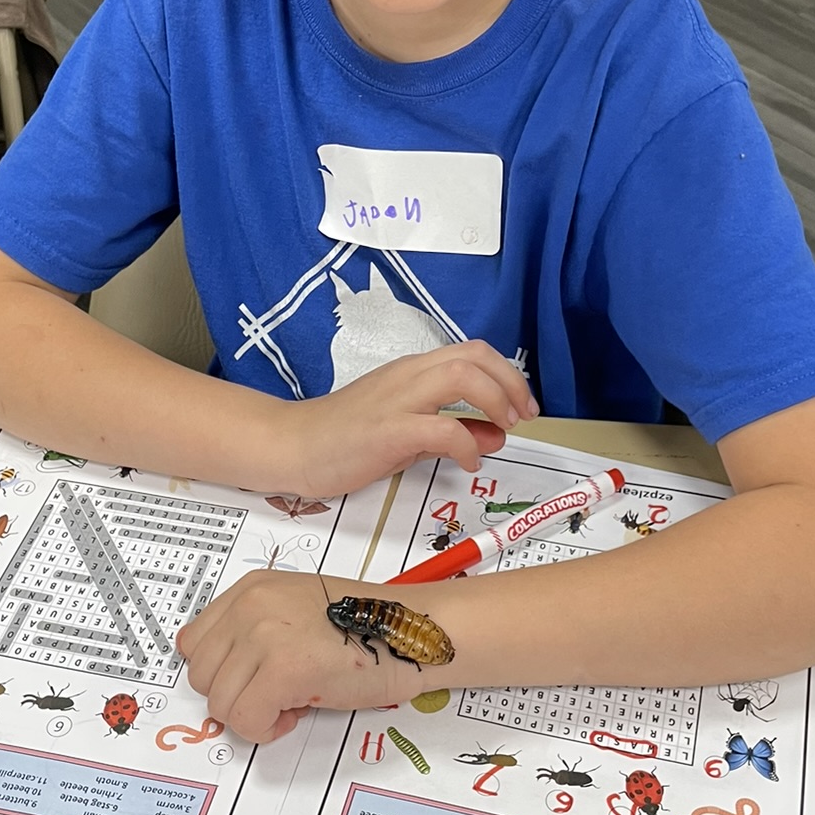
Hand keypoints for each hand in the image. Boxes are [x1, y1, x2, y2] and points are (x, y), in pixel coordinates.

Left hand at [177, 568, 427, 742]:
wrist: (411, 634)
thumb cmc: (365, 628)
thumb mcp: (294, 610)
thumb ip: (254, 630)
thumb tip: (225, 676)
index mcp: (252, 589)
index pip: (194, 644)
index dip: (223, 672)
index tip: (253, 679)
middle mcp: (251, 606)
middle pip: (202, 676)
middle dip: (236, 696)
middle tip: (278, 693)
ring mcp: (264, 636)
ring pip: (220, 703)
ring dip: (253, 714)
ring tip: (293, 700)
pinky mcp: (282, 670)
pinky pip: (245, 721)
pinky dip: (267, 730)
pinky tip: (298, 712)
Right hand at [269, 340, 538, 497]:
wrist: (292, 447)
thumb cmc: (343, 438)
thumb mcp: (408, 432)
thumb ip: (451, 428)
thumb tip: (494, 433)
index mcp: (412, 371)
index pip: (472, 352)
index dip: (507, 375)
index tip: (522, 405)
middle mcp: (408, 376)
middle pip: (475, 356)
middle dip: (511, 384)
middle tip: (522, 416)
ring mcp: (397, 400)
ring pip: (462, 376)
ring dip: (494, 401)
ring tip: (502, 431)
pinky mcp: (387, 430)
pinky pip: (441, 429)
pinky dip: (466, 445)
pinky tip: (467, 462)